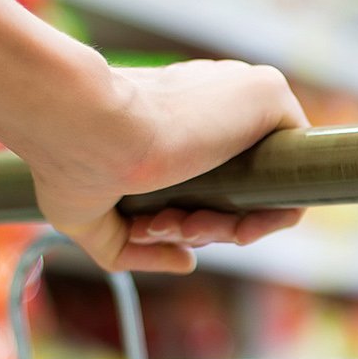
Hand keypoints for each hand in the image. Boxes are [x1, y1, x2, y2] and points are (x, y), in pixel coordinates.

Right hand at [10, 59, 308, 272]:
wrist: (78, 123)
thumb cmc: (65, 159)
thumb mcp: (88, 217)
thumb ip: (136, 245)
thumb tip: (187, 262)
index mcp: (177, 114)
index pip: (210, 179)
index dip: (185, 219)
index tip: (147, 229)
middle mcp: (214, 102)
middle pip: (235, 191)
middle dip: (197, 226)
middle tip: (153, 228)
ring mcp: (243, 98)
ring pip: (260, 193)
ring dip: (218, 230)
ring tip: (168, 224)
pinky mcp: (270, 96)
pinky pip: (291, 185)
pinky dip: (261, 222)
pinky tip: (217, 226)